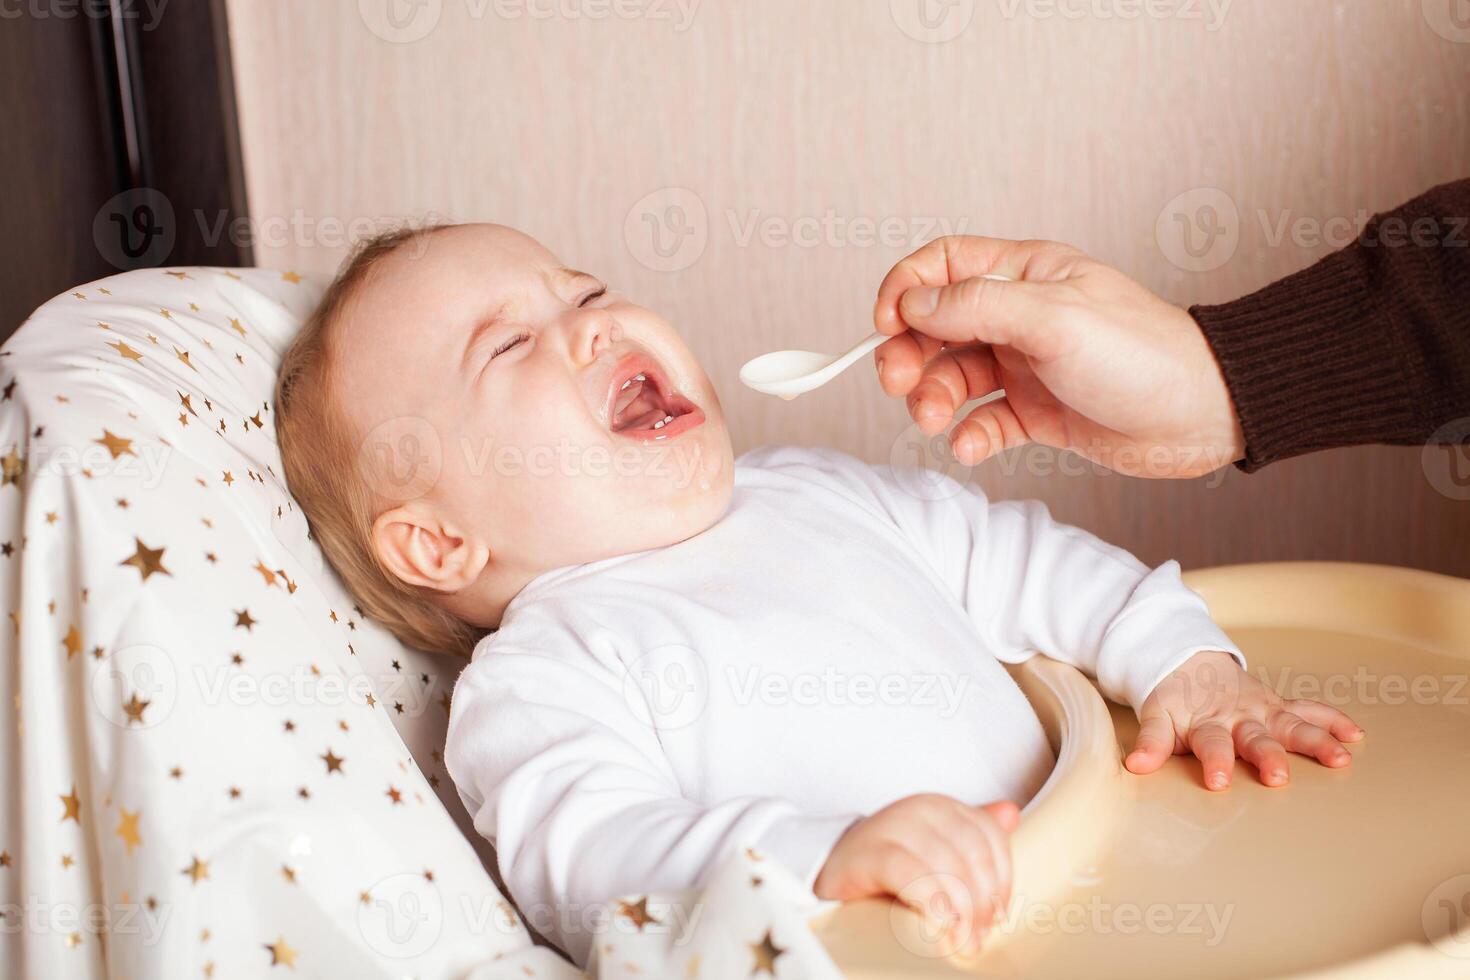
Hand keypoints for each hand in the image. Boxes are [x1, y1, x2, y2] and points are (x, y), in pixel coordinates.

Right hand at [814, 793, 1018, 953]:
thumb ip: (973, 833)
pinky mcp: (866, 853)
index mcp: (941, 807)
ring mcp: (890, 827)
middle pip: (970, 853)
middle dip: (981, 901)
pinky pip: (908, 872)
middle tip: (977, 935)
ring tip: (959, 938)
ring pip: (944, 863)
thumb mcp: (936, 846)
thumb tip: (1010, 813)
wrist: (833, 868)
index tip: (998, 914)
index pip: (989, 837)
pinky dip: (929, 898)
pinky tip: (937, 921)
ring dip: (959, 908)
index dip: (1000, 879)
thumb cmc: (889, 863)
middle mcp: (918, 809)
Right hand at [873, 236, 1245, 477]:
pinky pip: (983, 421)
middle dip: (909, 354)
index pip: (941, 266)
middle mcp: (1019, 316)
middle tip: (901, 384)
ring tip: (937, 421)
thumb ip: (977, 306)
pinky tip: (969, 446)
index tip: (886, 324)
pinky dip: (968, 436)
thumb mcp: (1054, 318)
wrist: (1203, 415)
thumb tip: (913, 303)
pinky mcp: (1036, 414)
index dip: (904, 290)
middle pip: (935, 326)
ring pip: (953, 377)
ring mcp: (1026, 366)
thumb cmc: (1144, 354)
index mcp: (1024, 274)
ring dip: (933, 399)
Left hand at [1125, 650, 1364, 788]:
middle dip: (1268, 757)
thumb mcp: (1156, 717)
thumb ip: (1151, 742)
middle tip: (1277, 777)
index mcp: (1205, 723)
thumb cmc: (1173, 700)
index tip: (1217, 781)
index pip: (1209, 744)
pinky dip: (1332, 720)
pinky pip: (1309, 711)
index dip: (1213, 761)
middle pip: (1255, 739)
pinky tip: (1355, 734)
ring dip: (1316, 741)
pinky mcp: (1279, 706)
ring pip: (1292, 726)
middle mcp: (1238, 717)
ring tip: (1340, 758)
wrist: (1186, 661)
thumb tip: (1135, 766)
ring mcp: (1262, 710)